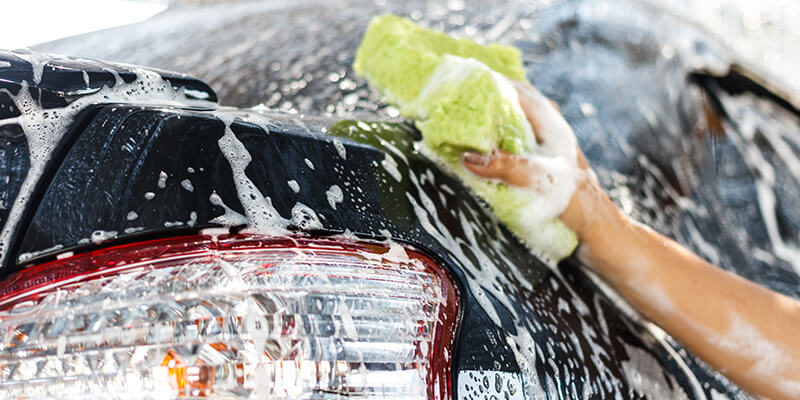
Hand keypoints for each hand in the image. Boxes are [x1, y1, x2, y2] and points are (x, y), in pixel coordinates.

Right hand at [462, 80, 621, 243]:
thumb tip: (468, 157)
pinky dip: (492, 140)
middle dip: (482, 98)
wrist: (597, 231)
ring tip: (458, 121)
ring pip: (510, 121)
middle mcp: (547, 128)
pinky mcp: (539, 163)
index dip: (486, 81)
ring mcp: (543, 145)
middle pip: (510, 101)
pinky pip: (511, 142)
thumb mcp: (540, 181)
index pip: (514, 90)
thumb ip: (507, 166)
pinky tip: (477, 150)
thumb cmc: (576, 203)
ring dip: (487, 119)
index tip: (458, 78)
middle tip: (451, 99)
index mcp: (551, 122)